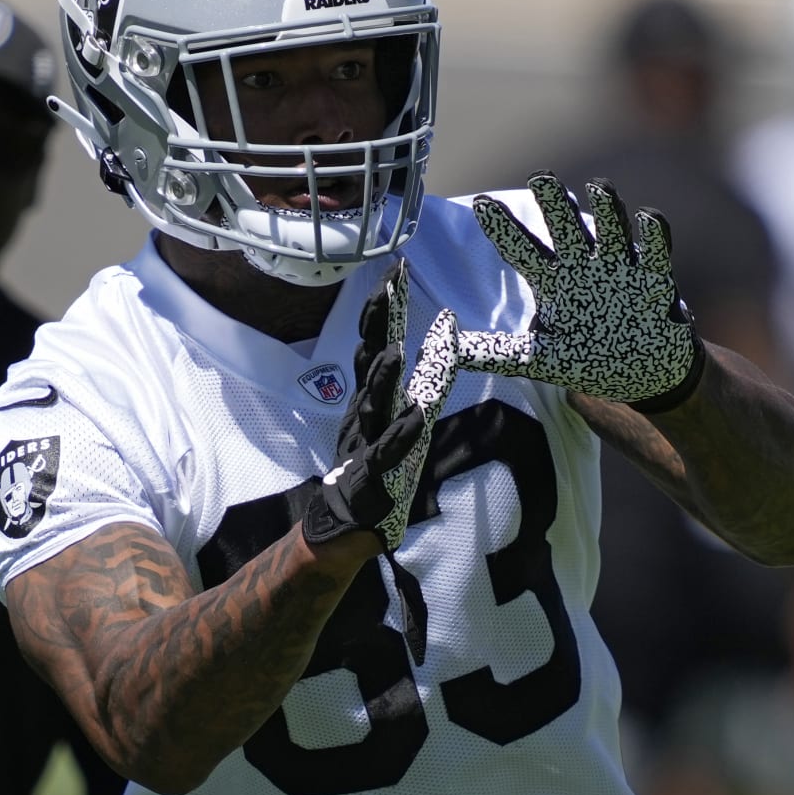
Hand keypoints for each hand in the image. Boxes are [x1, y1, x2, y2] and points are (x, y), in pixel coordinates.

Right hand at [303, 262, 458, 550]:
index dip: (384, 308)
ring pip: (372, 407)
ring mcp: (363, 444)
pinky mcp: (370, 478)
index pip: (377, 342)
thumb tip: (448, 323)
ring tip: (396, 352)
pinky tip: (416, 418)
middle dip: (377, 325)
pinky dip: (400, 436)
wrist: (345, 524)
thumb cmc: (377, 464)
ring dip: (382, 379)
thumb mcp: (406, 411)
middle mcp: (364, 413)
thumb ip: (431, 370)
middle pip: (369, 362)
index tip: (394, 269)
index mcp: (372, 396)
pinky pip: (386, 455)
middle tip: (385, 288)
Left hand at [458, 173, 704, 411]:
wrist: (642, 374)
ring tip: (598, 187)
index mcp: (553, 281)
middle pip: (565, 226)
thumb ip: (491, 352)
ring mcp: (620, 269)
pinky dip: (654, 232)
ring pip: (611, 228)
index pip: (521, 248)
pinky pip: (656, 249)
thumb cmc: (588, 359)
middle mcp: (584, 266)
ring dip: (607, 207)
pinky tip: (645, 218)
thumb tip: (441, 346)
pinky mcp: (654, 279)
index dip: (502, 227)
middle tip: (540, 178)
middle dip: (553, 201)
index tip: (480, 205)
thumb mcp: (536, 360)